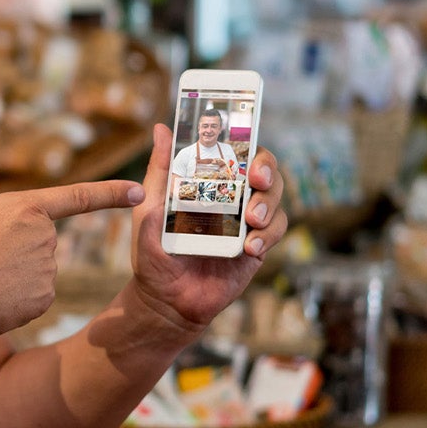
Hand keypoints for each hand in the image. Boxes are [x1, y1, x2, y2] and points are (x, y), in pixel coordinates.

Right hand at [0, 167, 142, 336]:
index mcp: (28, 208)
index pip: (79, 197)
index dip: (112, 193)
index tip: (140, 192)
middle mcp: (46, 237)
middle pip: (39, 240)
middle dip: (16, 247)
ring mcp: (48, 271)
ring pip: (35, 269)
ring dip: (13, 273)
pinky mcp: (43, 300)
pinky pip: (33, 295)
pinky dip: (14, 297)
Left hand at [128, 124, 287, 332]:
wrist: (165, 298)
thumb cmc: (153, 250)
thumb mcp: (150, 206)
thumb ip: (159, 169)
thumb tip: (161, 129)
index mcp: (208, 182)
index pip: (237, 152)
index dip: (248, 145)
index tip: (244, 149)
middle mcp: (231, 197)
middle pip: (265, 170)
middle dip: (266, 170)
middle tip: (256, 180)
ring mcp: (246, 221)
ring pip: (275, 198)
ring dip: (268, 203)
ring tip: (252, 219)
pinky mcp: (256, 247)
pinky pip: (276, 231)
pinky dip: (268, 235)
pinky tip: (250, 246)